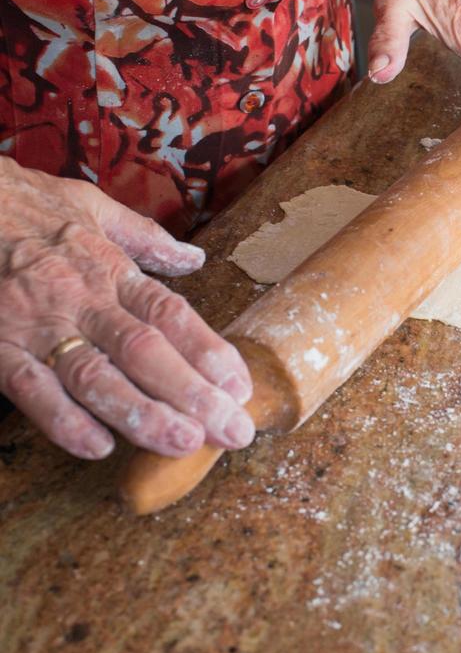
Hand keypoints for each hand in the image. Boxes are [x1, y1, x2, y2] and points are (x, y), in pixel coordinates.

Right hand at [0, 158, 254, 459]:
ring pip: (96, 377)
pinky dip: (64, 420)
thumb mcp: (93, 208)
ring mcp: (39, 326)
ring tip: (184, 443)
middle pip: (146, 351)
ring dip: (143, 414)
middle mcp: (82, 300)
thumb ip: (146, 238)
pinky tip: (98, 447)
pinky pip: (32, 390)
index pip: (170, 315)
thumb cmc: (27, 205)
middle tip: (232, 429)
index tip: (240, 386)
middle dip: (193, 394)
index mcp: (110, 269)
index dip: (209, 352)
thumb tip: (194, 259)